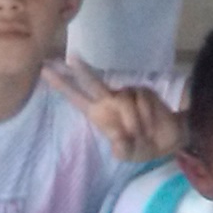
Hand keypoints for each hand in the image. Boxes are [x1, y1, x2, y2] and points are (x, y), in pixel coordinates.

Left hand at [45, 58, 185, 160]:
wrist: (167, 139)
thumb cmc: (140, 146)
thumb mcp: (129, 154)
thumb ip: (122, 149)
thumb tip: (119, 141)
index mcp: (98, 114)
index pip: (76, 97)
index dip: (61, 85)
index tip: (45, 70)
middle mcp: (109, 100)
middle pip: (93, 84)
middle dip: (82, 72)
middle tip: (71, 58)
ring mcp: (127, 93)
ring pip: (125, 101)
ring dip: (134, 121)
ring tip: (142, 133)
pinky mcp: (144, 91)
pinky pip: (142, 101)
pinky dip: (147, 116)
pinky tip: (152, 124)